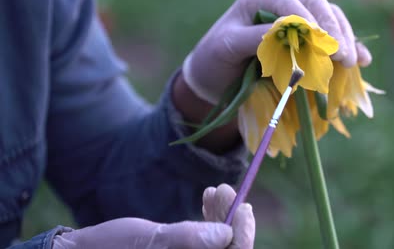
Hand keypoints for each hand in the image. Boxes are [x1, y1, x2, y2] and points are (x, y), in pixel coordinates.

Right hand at [52, 184, 254, 248]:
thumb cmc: (110, 248)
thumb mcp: (148, 241)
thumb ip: (187, 239)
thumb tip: (226, 234)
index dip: (243, 237)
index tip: (244, 207)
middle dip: (232, 222)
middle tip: (226, 190)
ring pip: (218, 246)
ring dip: (222, 218)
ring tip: (216, 191)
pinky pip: (205, 243)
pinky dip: (209, 222)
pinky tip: (207, 200)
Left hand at [182, 0, 372, 104]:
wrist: (214, 80)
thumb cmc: (215, 60)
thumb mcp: (227, 47)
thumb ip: (253, 37)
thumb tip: (285, 35)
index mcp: (259, 1)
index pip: (290, 3)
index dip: (307, 21)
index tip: (319, 42)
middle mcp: (281, 7)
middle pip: (317, 6)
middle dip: (331, 29)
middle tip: (341, 56)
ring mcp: (297, 24)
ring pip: (329, 19)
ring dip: (343, 38)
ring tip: (350, 61)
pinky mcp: (307, 43)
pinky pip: (332, 40)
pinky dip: (349, 48)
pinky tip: (362, 61)